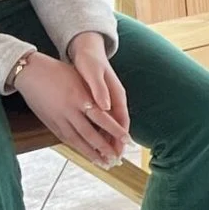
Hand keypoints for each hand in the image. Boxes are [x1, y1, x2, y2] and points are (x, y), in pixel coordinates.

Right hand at [14, 52, 131, 164]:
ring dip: (91, 153)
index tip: (127, 140)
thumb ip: (94, 95)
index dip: (115, 130)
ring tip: (104, 163)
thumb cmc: (58, 72)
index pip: (102, 118)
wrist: (30, 72)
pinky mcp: (50, 122)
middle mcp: (69, 110)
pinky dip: (77, 148)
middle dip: (104, 148)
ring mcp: (58, 118)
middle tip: (117, 159)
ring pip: (77, 140)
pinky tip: (86, 154)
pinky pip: (65, 138)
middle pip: (90, 134)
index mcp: (79, 97)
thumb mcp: (80, 79)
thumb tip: (111, 109)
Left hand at [69, 31, 131, 145]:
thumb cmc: (89, 61)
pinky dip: (100, 131)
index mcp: (116, 94)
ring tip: (105, 155)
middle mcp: (115, 100)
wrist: (87, 49)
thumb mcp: (93, 73)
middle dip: (116, 144)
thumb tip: (106, 107)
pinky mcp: (101, 100)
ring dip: (108, 140)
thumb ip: (100, 90)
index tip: (118, 151)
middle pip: (118, 126)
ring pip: (110, 125)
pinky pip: (103, 120)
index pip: (122, 121)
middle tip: (113, 160)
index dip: (120, 138)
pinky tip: (95, 139)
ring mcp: (109, 101)